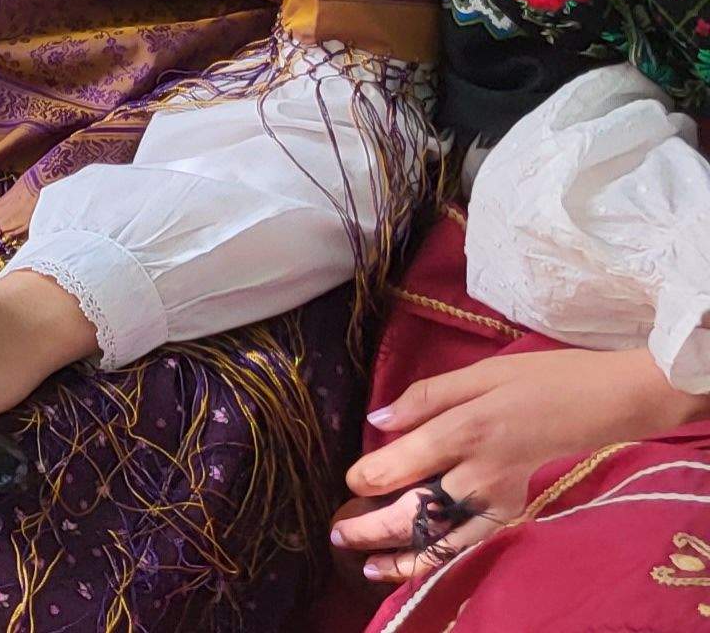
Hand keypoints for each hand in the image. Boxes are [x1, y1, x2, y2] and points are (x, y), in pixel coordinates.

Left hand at [332, 347, 709, 584]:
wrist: (602, 403)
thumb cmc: (538, 380)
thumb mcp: (478, 374)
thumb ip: (424, 398)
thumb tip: (377, 421)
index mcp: (464, 430)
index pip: (399, 465)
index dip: (365, 478)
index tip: (352, 480)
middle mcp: (479, 471)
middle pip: (414, 510)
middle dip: (371, 528)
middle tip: (338, 534)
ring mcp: (500, 496)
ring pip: (442, 536)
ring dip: (402, 555)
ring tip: (367, 565)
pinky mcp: (516, 508)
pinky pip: (473, 541)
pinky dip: (443, 558)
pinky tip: (415, 566)